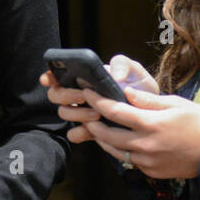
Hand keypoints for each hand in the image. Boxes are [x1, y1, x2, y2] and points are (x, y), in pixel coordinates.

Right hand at [40, 54, 159, 144]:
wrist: (150, 113)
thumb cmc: (138, 88)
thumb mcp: (135, 71)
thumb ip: (123, 64)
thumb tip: (114, 75)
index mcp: (83, 77)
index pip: (58, 74)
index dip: (49, 75)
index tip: (50, 78)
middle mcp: (77, 95)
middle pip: (56, 94)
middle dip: (68, 95)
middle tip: (85, 96)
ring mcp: (80, 113)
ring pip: (64, 113)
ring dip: (77, 113)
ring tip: (98, 114)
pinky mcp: (88, 131)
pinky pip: (73, 134)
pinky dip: (80, 132)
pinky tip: (93, 131)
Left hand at [81, 86, 199, 179]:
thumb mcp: (177, 104)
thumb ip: (149, 100)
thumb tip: (126, 92)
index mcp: (151, 124)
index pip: (115, 112)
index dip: (97, 101)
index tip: (88, 92)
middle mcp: (145, 145)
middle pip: (107, 135)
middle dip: (92, 124)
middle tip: (86, 114)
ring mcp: (147, 161)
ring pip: (115, 151)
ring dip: (103, 140)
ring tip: (97, 128)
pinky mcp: (151, 172)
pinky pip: (130, 161)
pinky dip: (121, 151)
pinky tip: (120, 142)